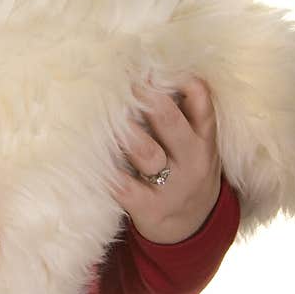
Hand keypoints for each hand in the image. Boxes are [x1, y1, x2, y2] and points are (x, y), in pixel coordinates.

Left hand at [112, 76, 222, 243]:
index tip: (151, 63)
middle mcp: (192, 161)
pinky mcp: (149, 208)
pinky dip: (107, 171)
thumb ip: (182, 112)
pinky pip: (124, 187)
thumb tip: (148, 67)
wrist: (191, 230)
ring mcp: (172, 186)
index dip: (180, 79)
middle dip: (147, 98)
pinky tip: (89, 155)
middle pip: (171, 122)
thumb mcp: (197, 144)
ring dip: (124, 131)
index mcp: (205, 140)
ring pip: (146, 153)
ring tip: (105, 112)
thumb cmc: (185, 172)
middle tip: (125, 79)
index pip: (202, 102)